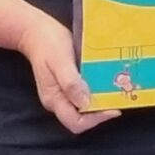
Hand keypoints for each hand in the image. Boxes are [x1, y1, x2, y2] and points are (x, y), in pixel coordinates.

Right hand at [15, 16, 118, 134]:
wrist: (36, 32)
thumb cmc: (48, 44)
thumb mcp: (60, 61)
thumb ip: (70, 82)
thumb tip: (85, 103)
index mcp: (53, 99)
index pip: (75, 122)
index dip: (95, 119)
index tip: (114, 108)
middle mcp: (57, 101)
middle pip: (81, 118)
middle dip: (100, 112)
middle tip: (118, 98)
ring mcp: (61, 94)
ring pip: (83, 109)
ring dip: (100, 103)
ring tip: (116, 91)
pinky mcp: (67, 86)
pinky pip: (83, 96)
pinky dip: (96, 93)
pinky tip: (107, 84)